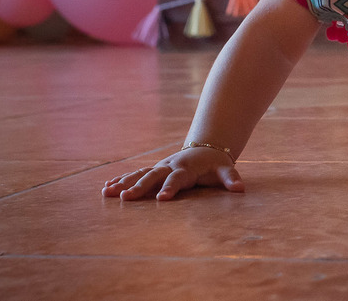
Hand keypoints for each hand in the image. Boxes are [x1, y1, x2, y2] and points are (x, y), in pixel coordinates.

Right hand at [101, 146, 242, 200]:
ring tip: (107, 193)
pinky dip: (121, 180)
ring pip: (139, 174)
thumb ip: (230, 178)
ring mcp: (159, 167)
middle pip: (152, 176)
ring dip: (124, 183)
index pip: (176, 179)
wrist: (205, 147)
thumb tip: (240, 189)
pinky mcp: (153, 170)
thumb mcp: (225, 168)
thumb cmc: (215, 162)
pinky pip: (135, 174)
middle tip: (125, 198)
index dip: (170, 188)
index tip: (161, 199)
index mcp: (185, 168)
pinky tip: (106, 189)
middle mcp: (168, 166)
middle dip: (139, 187)